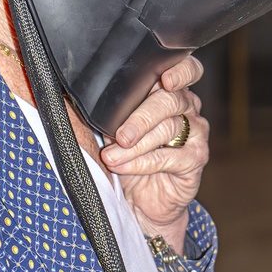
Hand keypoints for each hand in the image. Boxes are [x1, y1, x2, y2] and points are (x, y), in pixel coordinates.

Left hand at [100, 56, 207, 250]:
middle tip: (119, 135)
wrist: (140, 201)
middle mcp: (188, 109)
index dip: (180, 71)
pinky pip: (170, 157)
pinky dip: (142, 162)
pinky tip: (123, 166)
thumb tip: (75, 95)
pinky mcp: (196, 159)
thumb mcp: (111, 129)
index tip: (165, 80)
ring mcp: (196, 134)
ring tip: (111, 156)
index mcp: (171, 92)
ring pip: (168, 128)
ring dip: (135, 145)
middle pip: (171, 100)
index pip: (187, 70)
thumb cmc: (127, 158)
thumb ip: (106, 109)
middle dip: (141, 117)